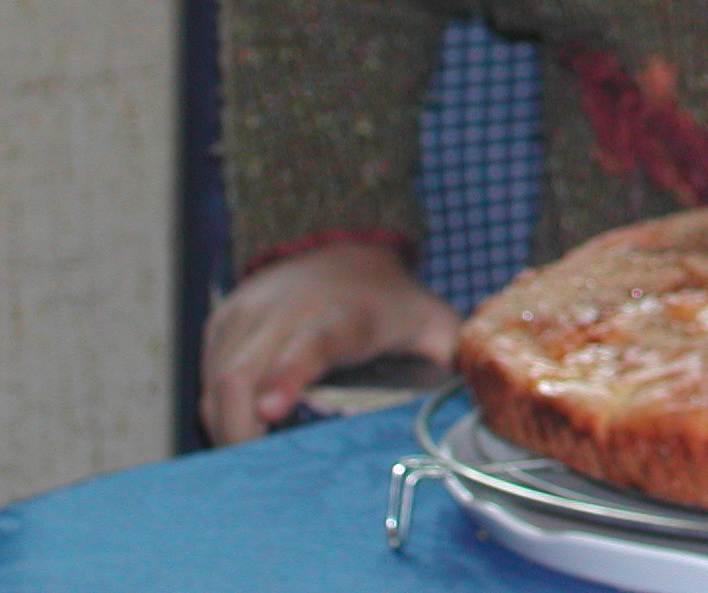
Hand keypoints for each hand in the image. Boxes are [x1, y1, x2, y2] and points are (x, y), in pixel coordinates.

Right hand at [200, 242, 459, 444]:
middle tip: (257, 476)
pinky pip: (206, 375)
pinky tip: (244, 425)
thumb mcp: (435, 325)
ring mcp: (250, 311)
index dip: (291, 372)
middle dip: (241, 433)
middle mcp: (289, 308)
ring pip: (216, 381)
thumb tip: (482, 401)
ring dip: (228, 427)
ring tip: (253, 456)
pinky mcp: (224, 320)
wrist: (345, 250)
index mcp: (348, 314)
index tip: (274, 409)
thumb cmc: (392, 304)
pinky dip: (219, 409)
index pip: (315, 341)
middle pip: (242, 376)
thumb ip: (457, 361)